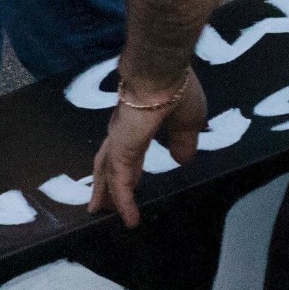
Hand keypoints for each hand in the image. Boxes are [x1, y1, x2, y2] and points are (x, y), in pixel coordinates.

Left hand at [89, 67, 207, 227]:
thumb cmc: (177, 87)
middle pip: (109, 163)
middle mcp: (123, 132)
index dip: (130, 167)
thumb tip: (181, 160)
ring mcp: (119, 140)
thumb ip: (183, 141)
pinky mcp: (121, 149)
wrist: (161, 70)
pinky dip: (124, 200)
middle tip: (101, 203)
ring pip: (108, 173)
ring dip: (106, 194)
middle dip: (106, 182)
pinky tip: (129, 219)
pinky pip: (121, 181)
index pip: (129, 150)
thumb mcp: (189, 121)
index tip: (132, 181)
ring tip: (99, 213)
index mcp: (138, 123)